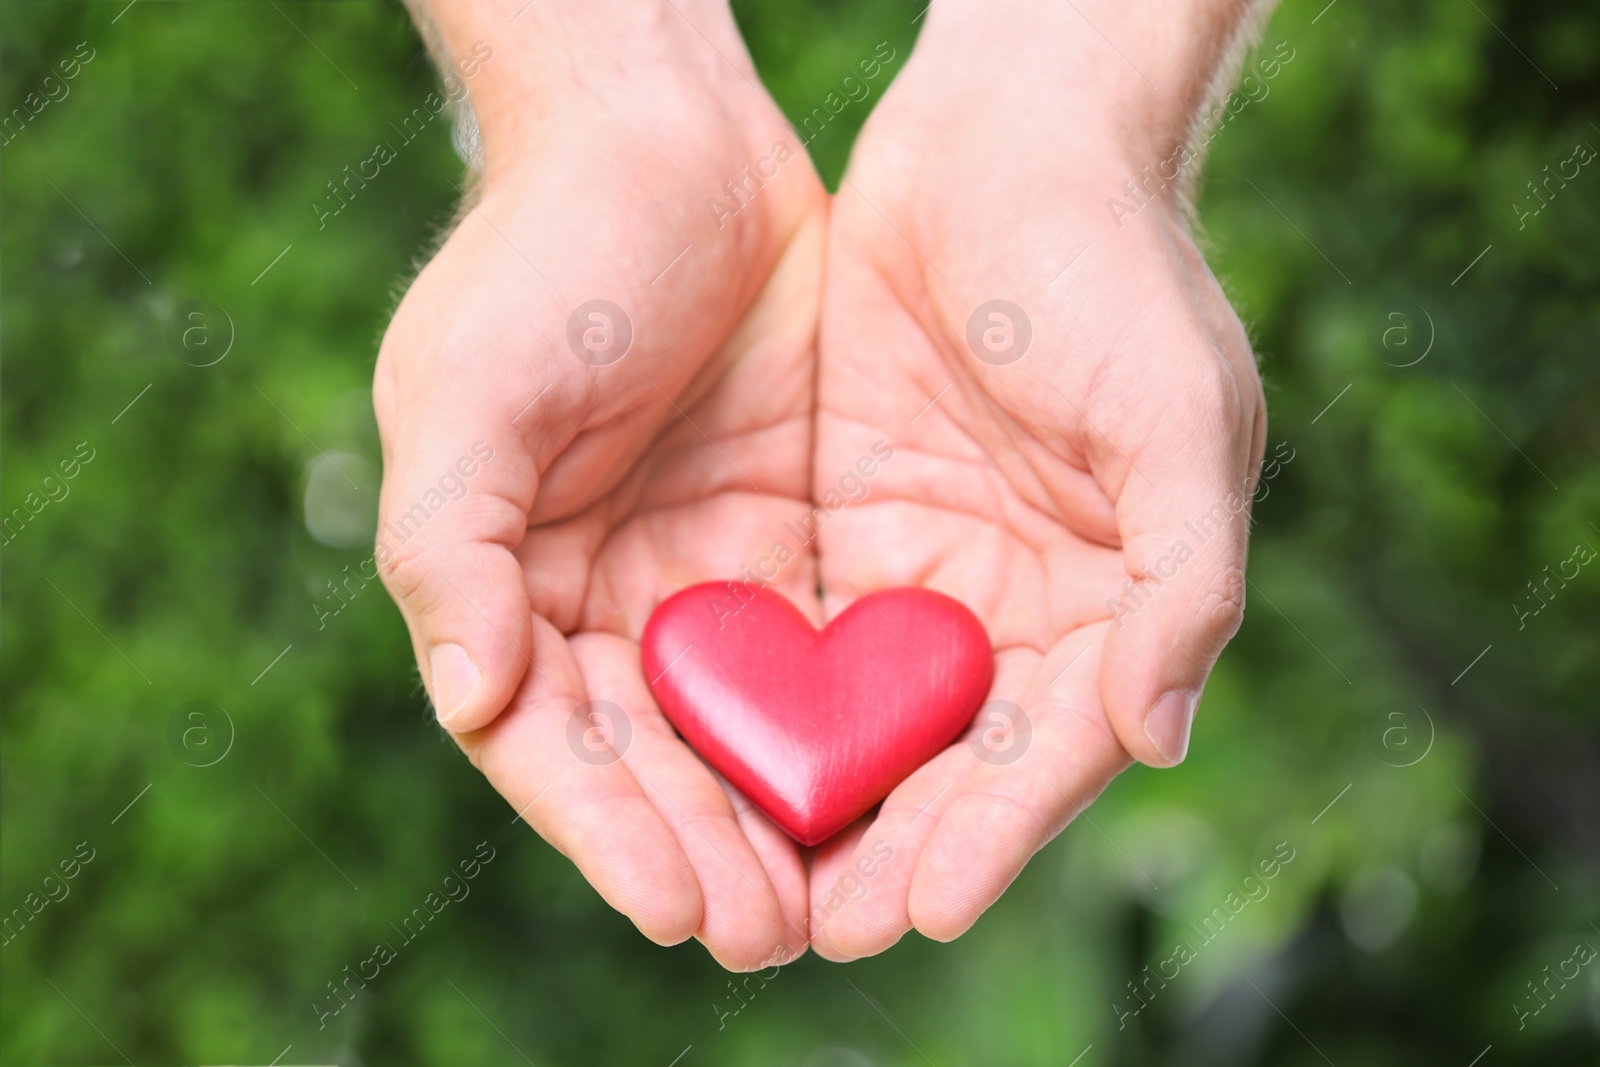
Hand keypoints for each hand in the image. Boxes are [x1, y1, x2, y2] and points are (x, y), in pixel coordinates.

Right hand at [373, 1, 826, 969]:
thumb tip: (474, 699)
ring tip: (845, 899)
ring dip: (791, 814)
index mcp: (515, 588)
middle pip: (658, 760)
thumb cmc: (549, 254)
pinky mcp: (798, 538)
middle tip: (773, 932)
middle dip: (710, 850)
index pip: (553, 743)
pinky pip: (830, 649)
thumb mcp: (470, 391)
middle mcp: (612, 603)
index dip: (606, 830)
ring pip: (751, 726)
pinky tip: (905, 777)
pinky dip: (856, 719)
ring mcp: (709, 577)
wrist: (669, 135)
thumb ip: (454, 546)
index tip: (673, 905)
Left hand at [806, 0, 1267, 958]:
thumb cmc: (1114, 272)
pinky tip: (708, 757)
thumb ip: (1182, 582)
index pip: (1052, 747)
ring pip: (867, 717)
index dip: (996, 832)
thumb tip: (1157, 741)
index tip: (930, 907)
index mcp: (1114, 604)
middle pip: (950, 758)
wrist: (1004, 143)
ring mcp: (926, 571)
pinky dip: (766, 701)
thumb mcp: (1178, 420)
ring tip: (753, 882)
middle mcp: (1018, 608)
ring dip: (815, 800)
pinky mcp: (846, 525)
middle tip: (816, 927)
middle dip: (890, 844)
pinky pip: (803, 633)